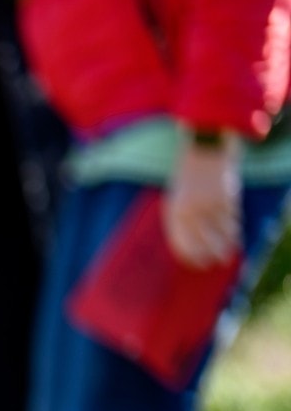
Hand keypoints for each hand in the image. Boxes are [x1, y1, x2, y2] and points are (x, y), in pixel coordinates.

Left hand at [164, 136, 241, 267]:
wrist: (204, 146)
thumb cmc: (188, 172)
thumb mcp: (177, 194)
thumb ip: (181, 216)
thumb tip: (189, 242)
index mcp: (173, 211)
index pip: (181, 242)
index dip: (190, 256)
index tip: (197, 264)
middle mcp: (190, 211)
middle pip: (203, 242)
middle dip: (212, 254)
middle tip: (218, 263)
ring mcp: (209, 205)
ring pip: (221, 232)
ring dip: (227, 243)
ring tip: (229, 252)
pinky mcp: (226, 198)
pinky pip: (231, 218)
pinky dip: (234, 226)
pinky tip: (236, 232)